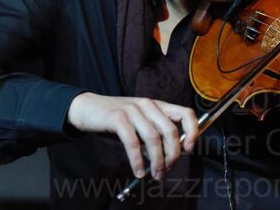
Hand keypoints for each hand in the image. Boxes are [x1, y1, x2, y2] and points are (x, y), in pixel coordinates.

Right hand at [66, 93, 198, 179]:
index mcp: (157, 106)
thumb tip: (167, 158)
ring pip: (153, 138)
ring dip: (156, 161)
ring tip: (155, 174)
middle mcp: (148, 105)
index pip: (185, 113)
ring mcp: (133, 109)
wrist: (86, 109)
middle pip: (171, 131)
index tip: (188, 150)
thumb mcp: (139, 125)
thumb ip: (153, 137)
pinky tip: (138, 171)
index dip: (192, 132)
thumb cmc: (115, 121)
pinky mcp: (118, 117)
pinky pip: (133, 142)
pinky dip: (137, 160)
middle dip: (172, 155)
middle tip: (166, 170)